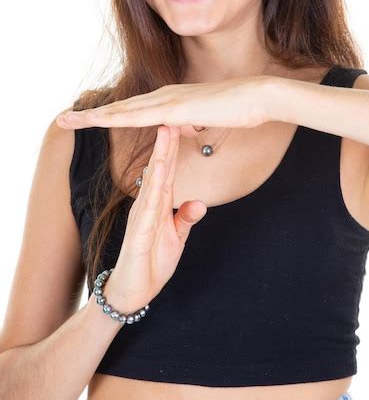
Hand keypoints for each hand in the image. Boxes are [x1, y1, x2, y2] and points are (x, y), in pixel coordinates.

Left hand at [56, 76, 269, 136]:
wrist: (256, 97)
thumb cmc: (236, 108)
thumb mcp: (204, 119)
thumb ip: (187, 123)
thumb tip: (178, 128)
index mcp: (169, 100)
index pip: (132, 110)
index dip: (108, 115)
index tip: (87, 120)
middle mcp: (163, 96)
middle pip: (119, 108)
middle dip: (90, 114)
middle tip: (62, 118)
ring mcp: (167, 100)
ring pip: (122, 110)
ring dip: (93, 116)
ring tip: (67, 120)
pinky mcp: (174, 108)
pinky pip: (138, 115)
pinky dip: (114, 118)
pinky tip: (98, 121)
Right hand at [101, 124, 206, 312]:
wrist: (133, 292)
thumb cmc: (152, 261)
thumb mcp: (177, 238)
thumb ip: (185, 218)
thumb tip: (199, 202)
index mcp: (158, 202)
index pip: (167, 169)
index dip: (174, 147)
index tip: (182, 124)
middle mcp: (148, 203)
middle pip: (159, 167)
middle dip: (167, 141)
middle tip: (173, 114)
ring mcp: (141, 216)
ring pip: (152, 180)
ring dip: (159, 156)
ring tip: (165, 133)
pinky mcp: (138, 234)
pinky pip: (147, 209)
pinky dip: (153, 190)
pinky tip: (158, 174)